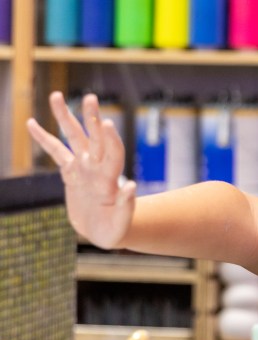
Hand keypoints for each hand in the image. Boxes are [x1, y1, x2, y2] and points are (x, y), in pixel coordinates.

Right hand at [26, 91, 135, 248]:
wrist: (105, 231)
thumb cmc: (116, 229)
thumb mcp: (121, 222)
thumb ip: (126, 205)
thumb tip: (131, 186)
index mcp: (110, 179)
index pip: (112, 154)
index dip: (110, 139)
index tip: (106, 123)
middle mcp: (97, 168)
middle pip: (95, 138)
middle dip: (91, 118)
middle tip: (90, 97)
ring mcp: (83, 168)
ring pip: (73, 138)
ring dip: (65, 117)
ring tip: (56, 95)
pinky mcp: (70, 173)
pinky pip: (55, 152)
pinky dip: (44, 138)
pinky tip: (31, 122)